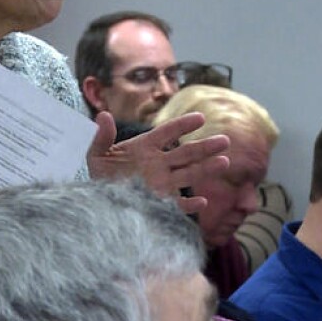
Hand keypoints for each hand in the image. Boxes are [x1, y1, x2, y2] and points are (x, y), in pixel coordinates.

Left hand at [87, 111, 229, 213]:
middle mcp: (158, 163)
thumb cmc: (99, 173)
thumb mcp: (96, 153)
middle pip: (186, 152)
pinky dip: (190, 204)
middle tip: (225, 140)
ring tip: (225, 162)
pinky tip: (202, 202)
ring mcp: (162, 183)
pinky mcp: (160, 202)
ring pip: (189, 174)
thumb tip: (103, 116)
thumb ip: (101, 136)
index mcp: (145, 146)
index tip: (200, 118)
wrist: (98, 199)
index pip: (168, 132)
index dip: (183, 125)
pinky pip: (178, 204)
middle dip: (205, 147)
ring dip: (207, 169)